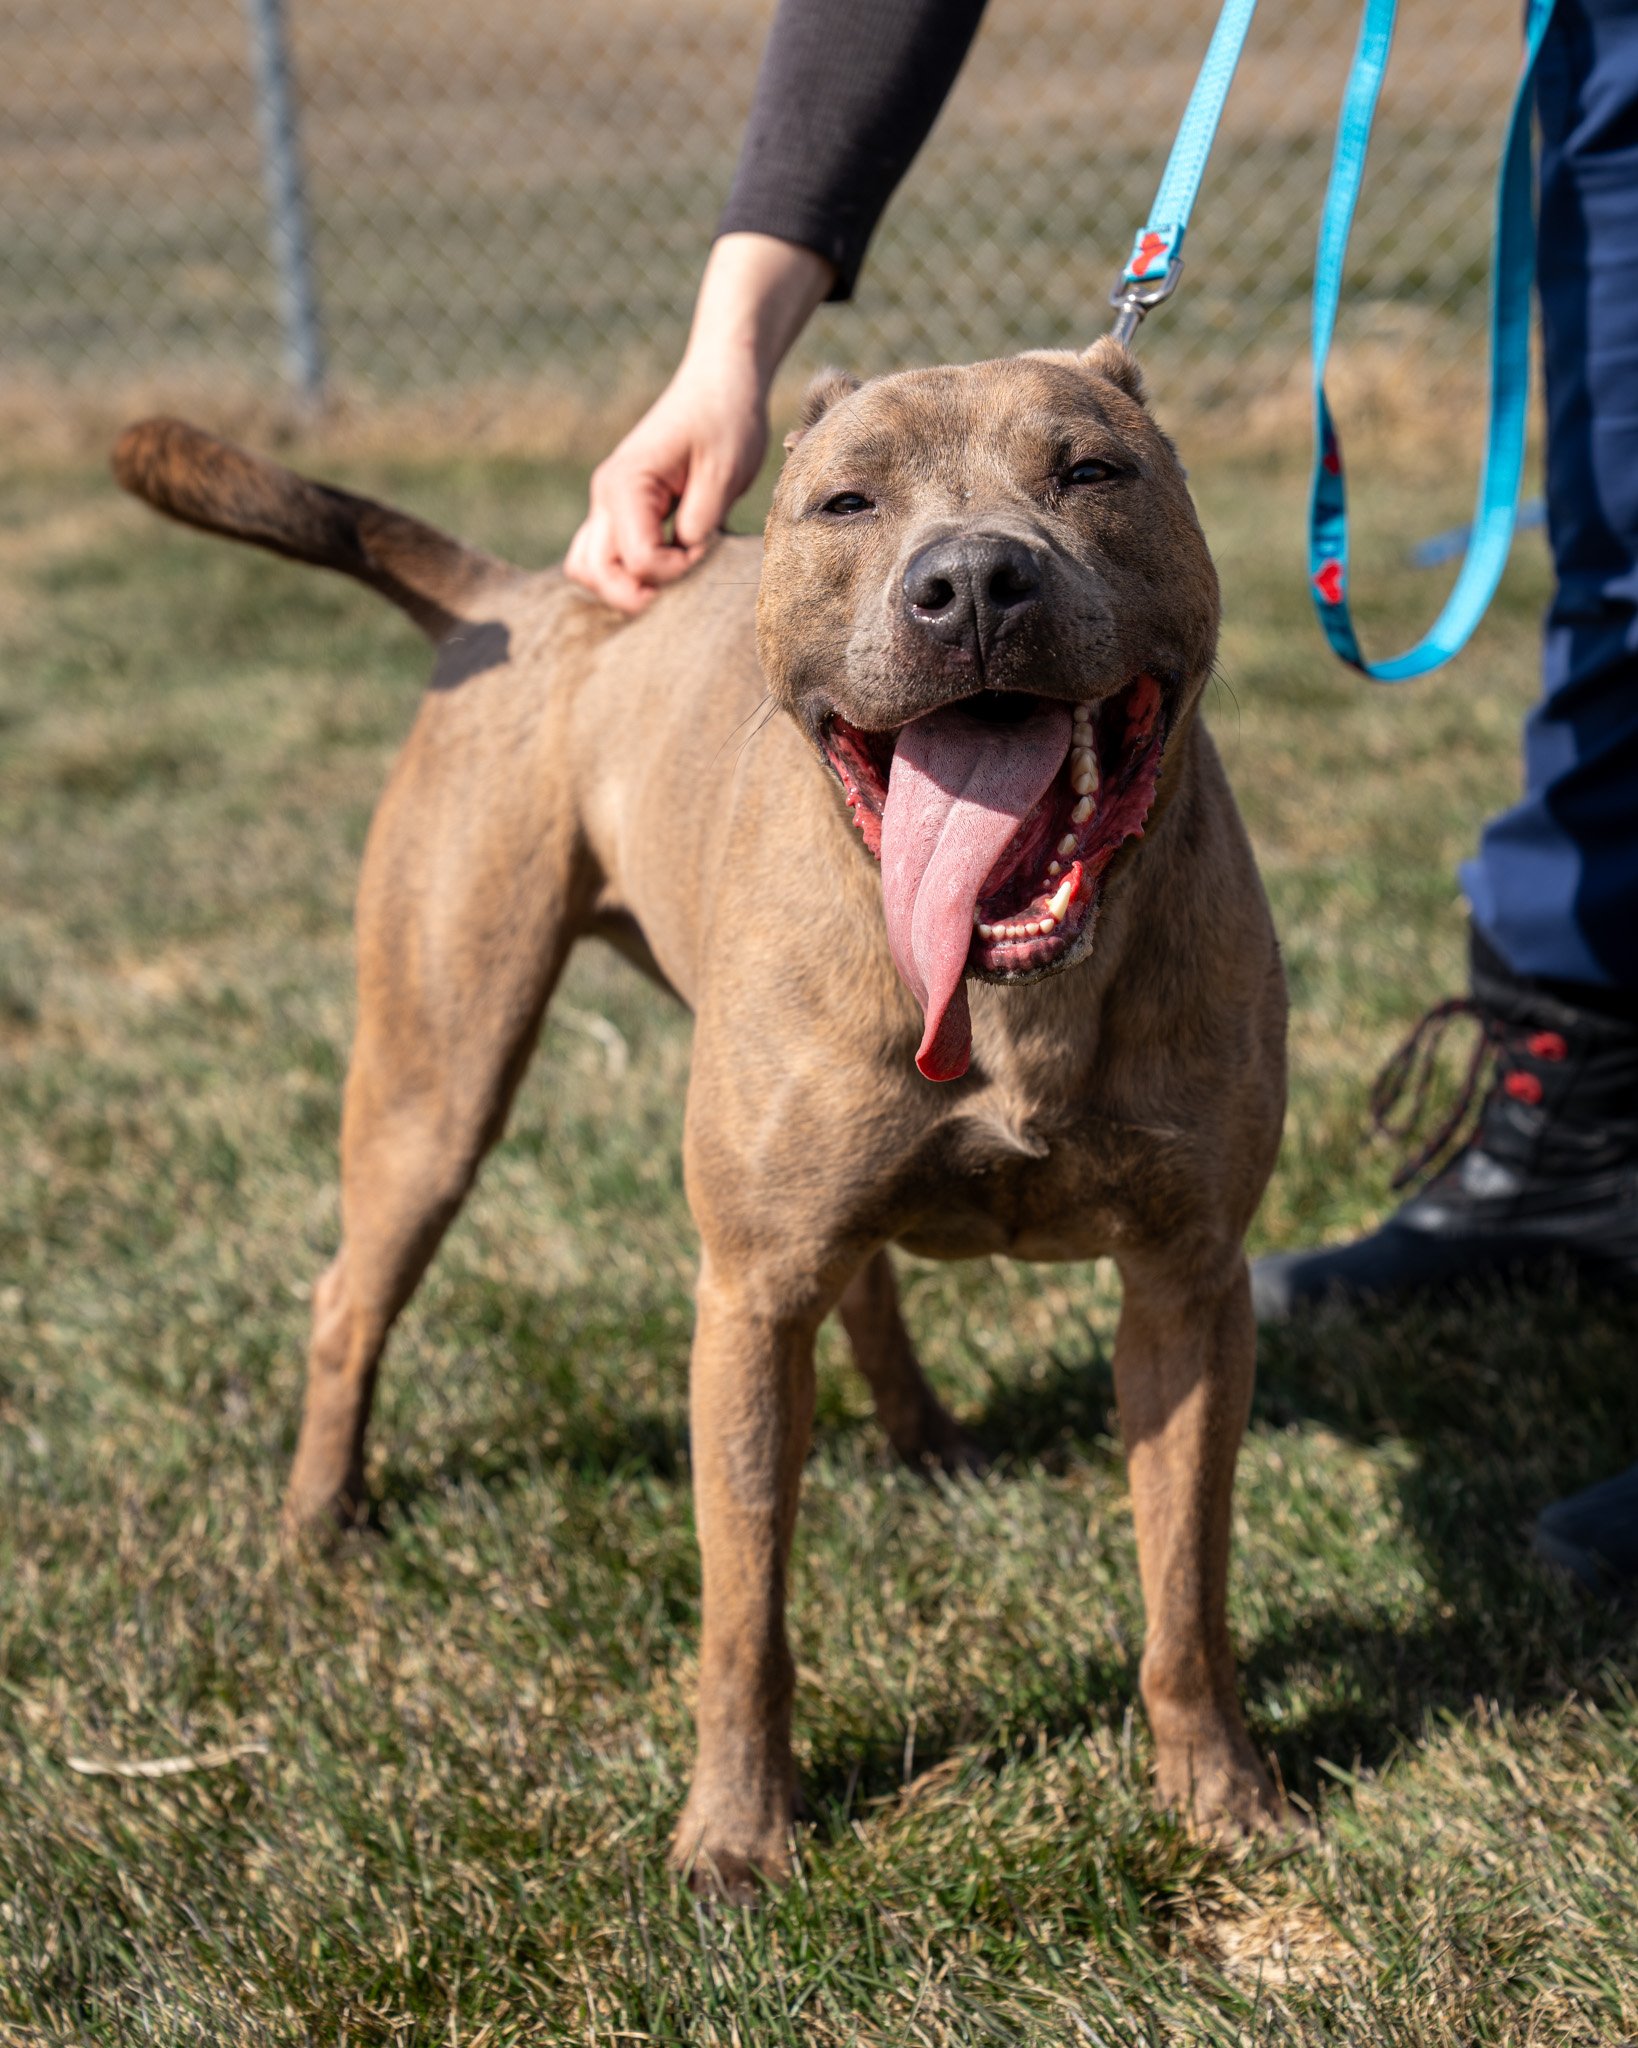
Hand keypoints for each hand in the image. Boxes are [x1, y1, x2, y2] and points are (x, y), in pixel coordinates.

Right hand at [565, 354, 767, 613]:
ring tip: (670, 574)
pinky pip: (602, 555)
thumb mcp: (724, 474)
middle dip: (639, 593)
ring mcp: (607, 504)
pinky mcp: (619, 510)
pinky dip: (624, 572)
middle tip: (684, 580)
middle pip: (596, 574)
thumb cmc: (726, 421)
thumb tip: (684, 559)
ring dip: (624, 586)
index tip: (706, 546)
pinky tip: (664, 564)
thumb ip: (700, 524)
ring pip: (587, 569)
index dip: (677, 570)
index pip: (638, 560)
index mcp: (626, 485)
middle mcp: (605, 496)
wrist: (719, 382)